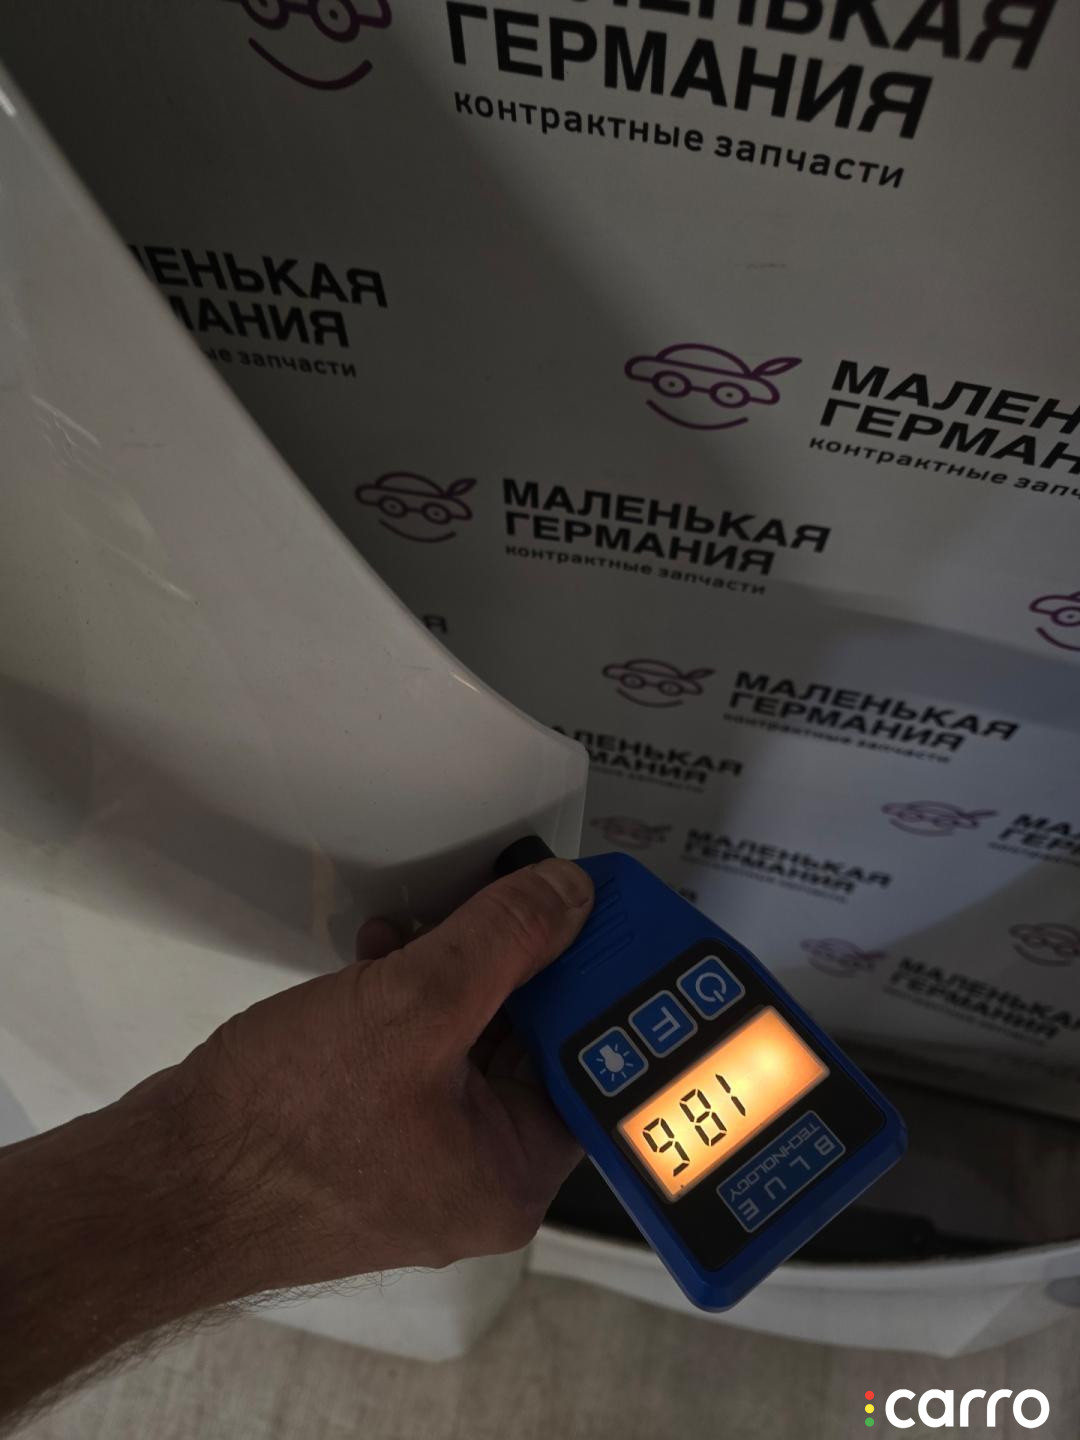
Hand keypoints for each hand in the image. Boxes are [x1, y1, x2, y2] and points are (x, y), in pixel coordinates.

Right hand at [173, 857, 594, 1291]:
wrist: (166, 1179)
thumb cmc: (277, 1131)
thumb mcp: (412, 1006)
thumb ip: (503, 941)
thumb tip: (570, 898)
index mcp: (513, 1173)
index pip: (593, 1064)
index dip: (593, 981)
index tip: (590, 919)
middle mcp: (477, 1176)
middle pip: (534, 1045)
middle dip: (511, 966)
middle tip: (503, 904)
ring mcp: (423, 1158)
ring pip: (473, 1041)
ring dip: (455, 971)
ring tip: (425, 927)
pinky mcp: (375, 1134)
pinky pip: (422, 1053)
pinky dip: (410, 998)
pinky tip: (382, 956)